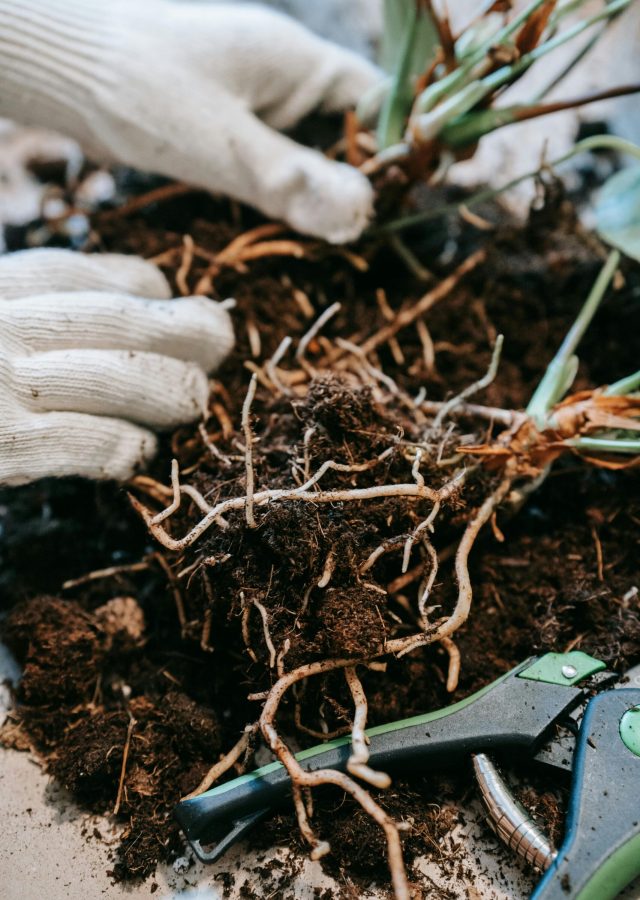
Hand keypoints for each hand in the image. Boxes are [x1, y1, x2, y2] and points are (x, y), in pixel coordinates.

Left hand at [0, 1, 381, 242]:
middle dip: (364, 180)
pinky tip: (288, 225)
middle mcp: (285, 76)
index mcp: (299, 62)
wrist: (62, 68)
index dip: (405, 147)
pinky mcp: (228, 122)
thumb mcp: (220, 144)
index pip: (379, 102)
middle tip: (374, 235)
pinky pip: (275, 159)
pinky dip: (285, 192)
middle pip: (351, 130)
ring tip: (340, 240)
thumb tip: (362, 216)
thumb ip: (291, 181)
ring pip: (312, 150)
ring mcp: (256, 98)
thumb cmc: (138, 90)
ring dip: (322, 191)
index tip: (420, 196)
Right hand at [0, 249, 232, 485]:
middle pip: (115, 320)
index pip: (73, 275)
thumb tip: (138, 294)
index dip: (137, 285)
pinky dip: (126, 444)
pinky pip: (89, 441)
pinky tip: (142, 451)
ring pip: (118, 378)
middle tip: (220, 337)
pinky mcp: (4, 447)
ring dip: (169, 390)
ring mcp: (1, 385)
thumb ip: (26, 313)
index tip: (169, 296)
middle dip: (181, 330)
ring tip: (194, 399)